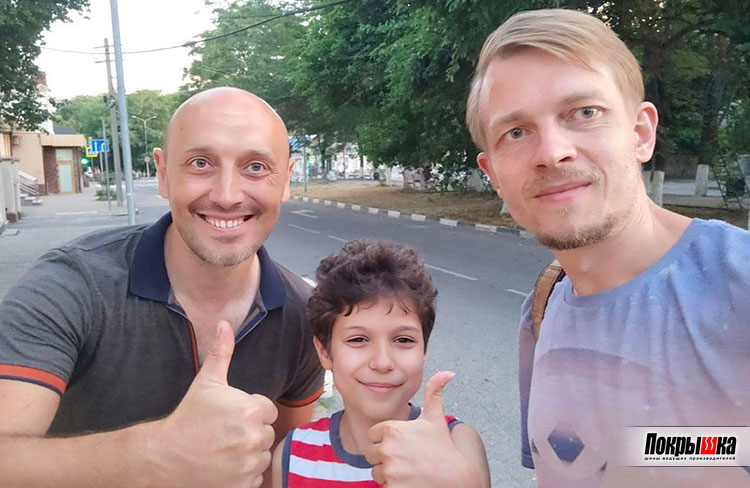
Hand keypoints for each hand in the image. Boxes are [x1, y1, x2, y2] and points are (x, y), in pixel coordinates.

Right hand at [148, 320, 277, 487]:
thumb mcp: (206, 382)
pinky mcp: (243, 485)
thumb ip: (221, 352)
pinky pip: (255, 478)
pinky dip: (243, 475)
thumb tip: (225, 323)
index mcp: (252, 410)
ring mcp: (249, 464)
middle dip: (250, 433)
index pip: (268, 410)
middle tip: (225, 433)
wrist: (165, 456)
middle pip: (266, 433)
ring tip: (224, 449)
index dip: (251, 412)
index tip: (231, 416)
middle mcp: (255, 437)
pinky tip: (224, 467)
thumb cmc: (188, 417)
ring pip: (262, 456)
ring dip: (249, 454)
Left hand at [366, 371, 479, 487]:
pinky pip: (382, 487)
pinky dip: (393, 487)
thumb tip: (447, 372)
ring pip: (376, 473)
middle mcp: (388, 449)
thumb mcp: (436, 419)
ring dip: (389, 474)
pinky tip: (410, 482)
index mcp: (393, 430)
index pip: (373, 436)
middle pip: (372, 455)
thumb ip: (434, 392)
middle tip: (408, 459)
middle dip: (386, 458)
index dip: (387, 440)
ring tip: (410, 471)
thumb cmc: (444, 450)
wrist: (457, 481)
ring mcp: (390, 471)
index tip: (404, 444)